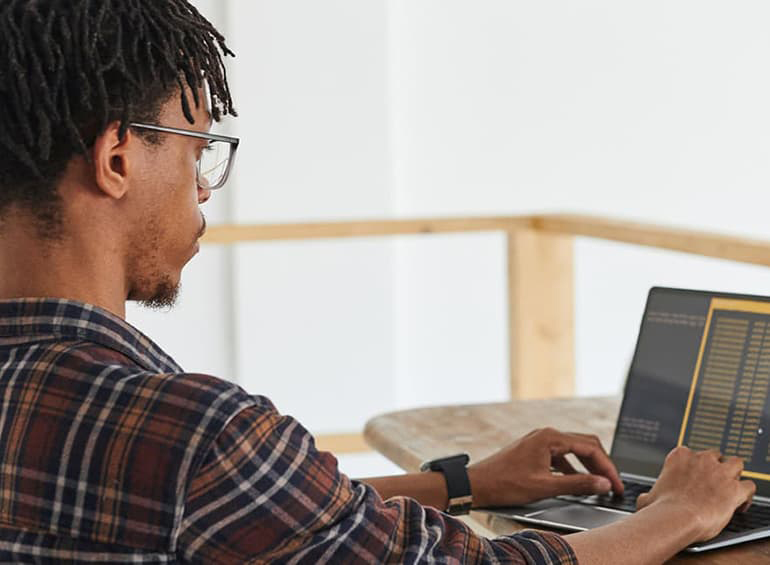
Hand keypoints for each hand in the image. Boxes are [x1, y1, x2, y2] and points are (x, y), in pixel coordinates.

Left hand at [467, 427, 623, 507]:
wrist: (477, 484)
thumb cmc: (506, 483)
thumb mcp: (545, 486)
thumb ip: (577, 484)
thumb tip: (603, 483)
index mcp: (550, 438)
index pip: (591, 448)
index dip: (608, 467)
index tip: (617, 485)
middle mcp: (546, 434)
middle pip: (585, 444)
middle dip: (602, 464)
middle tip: (614, 484)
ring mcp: (540, 441)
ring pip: (574, 449)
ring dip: (588, 466)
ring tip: (599, 484)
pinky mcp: (535, 450)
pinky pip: (561, 456)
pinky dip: (573, 468)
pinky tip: (577, 482)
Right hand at [636, 446, 755, 541]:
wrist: (677, 519)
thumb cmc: (661, 509)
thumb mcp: (647, 499)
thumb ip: (650, 494)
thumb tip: (645, 499)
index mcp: (679, 457)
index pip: (691, 453)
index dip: (694, 466)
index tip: (694, 477)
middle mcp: (701, 459)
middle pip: (716, 455)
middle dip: (716, 466)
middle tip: (712, 482)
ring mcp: (720, 472)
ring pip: (737, 463)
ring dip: (735, 474)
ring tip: (730, 487)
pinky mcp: (735, 489)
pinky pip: (749, 486)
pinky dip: (747, 495)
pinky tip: (740, 504)